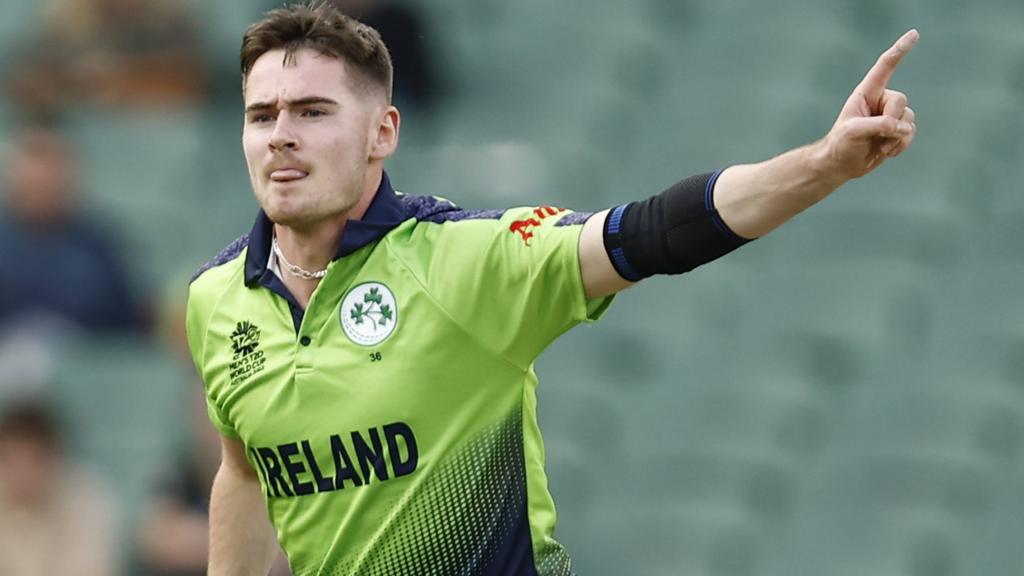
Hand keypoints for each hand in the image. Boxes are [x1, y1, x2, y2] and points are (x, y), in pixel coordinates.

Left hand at [821, 29, 918, 179]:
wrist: (841, 165)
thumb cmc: (841, 144)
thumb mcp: (853, 132)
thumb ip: (878, 126)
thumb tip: (903, 127)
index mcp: (866, 93)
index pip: (885, 67)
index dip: (900, 50)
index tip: (914, 34)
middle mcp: (880, 100)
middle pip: (900, 101)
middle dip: (891, 121)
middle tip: (875, 137)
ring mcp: (890, 116)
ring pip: (909, 118)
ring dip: (895, 137)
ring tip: (878, 146)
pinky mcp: (897, 131)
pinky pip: (911, 133)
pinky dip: (901, 145)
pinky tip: (886, 152)